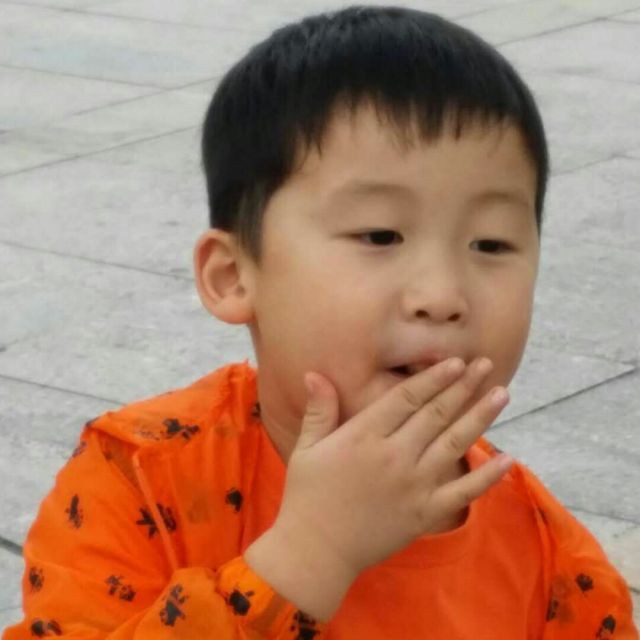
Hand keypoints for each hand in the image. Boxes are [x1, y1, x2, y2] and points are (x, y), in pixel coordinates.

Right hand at [276, 357, 510, 578]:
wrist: (317, 551)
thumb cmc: (308, 496)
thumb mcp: (307, 448)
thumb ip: (319, 410)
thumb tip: (313, 373)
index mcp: (365, 436)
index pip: (407, 398)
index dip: (433, 377)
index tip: (455, 360)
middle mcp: (395, 456)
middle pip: (436, 414)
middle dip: (463, 386)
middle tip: (486, 364)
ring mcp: (415, 485)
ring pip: (455, 444)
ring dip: (480, 417)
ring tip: (502, 394)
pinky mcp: (426, 513)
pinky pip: (464, 492)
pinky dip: (488, 476)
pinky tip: (508, 458)